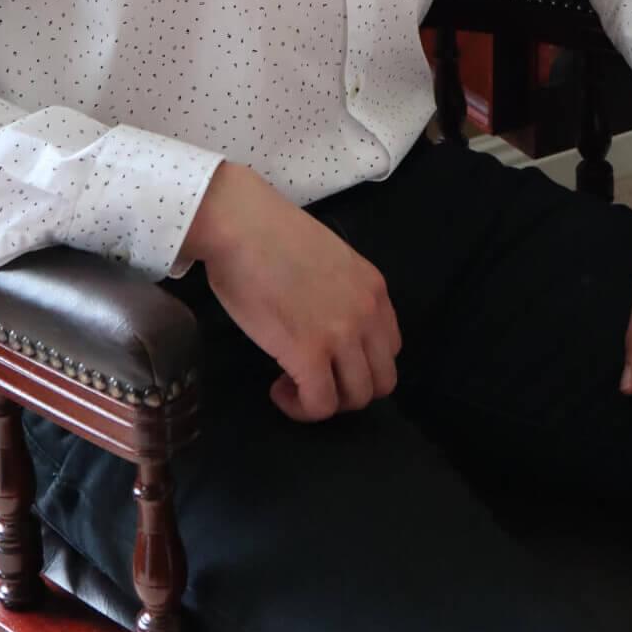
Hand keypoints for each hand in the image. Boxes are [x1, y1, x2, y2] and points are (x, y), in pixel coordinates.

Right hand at [182, 163, 401, 421]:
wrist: (241, 224)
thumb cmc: (270, 234)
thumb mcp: (330, 260)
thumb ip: (341, 293)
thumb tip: (325, 321)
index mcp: (373, 288)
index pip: (390, 348)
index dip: (359, 363)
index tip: (328, 358)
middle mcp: (367, 313)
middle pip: (381, 381)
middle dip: (347, 389)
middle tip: (313, 378)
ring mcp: (341, 334)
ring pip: (356, 399)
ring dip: (325, 400)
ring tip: (292, 384)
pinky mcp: (309, 353)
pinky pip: (320, 404)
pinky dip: (300, 407)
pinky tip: (279, 389)